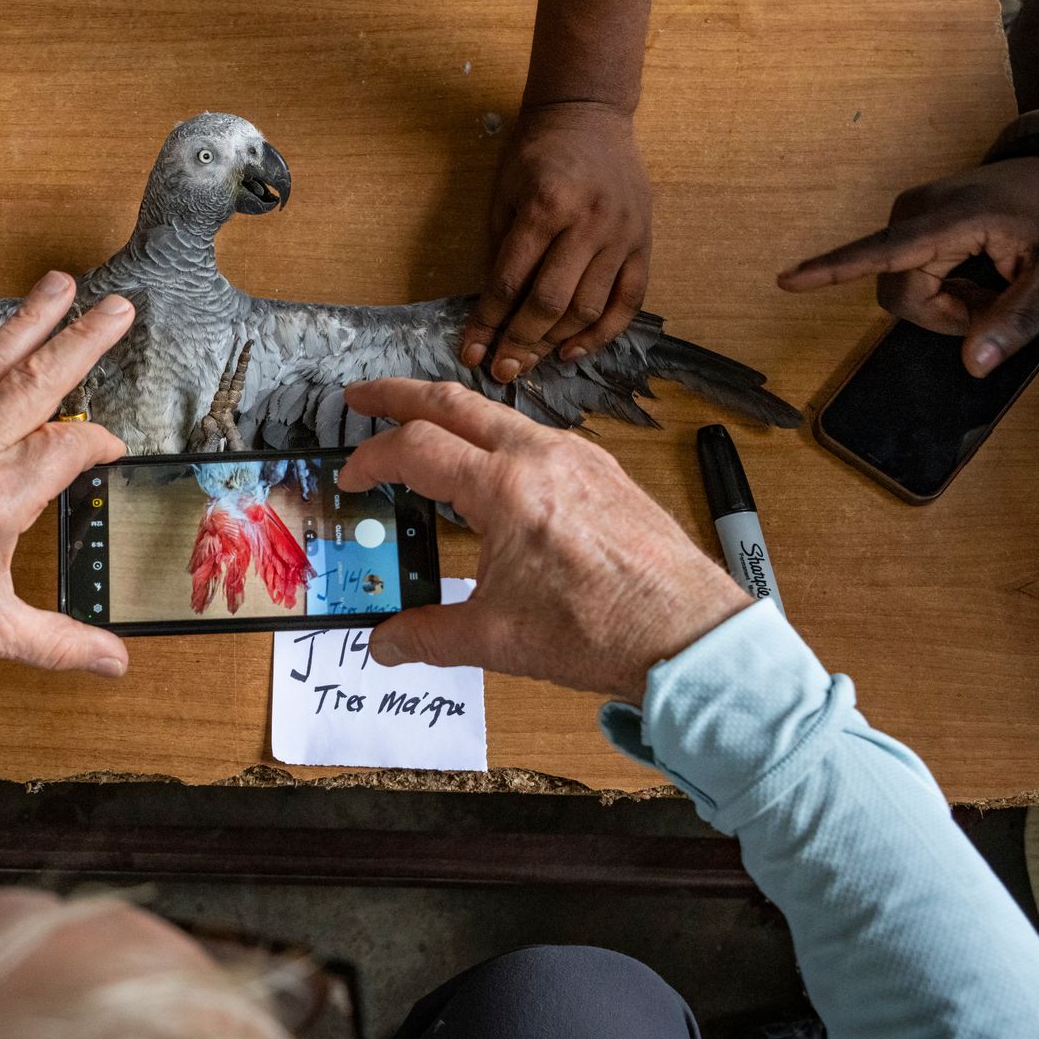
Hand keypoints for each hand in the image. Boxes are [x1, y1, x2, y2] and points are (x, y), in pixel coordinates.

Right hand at [339, 378, 750, 702]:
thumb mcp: (496, 638)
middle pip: (452, 402)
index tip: (350, 477)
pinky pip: (536, 437)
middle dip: (397, 394)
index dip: (370, 458)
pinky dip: (495, 439)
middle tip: (361, 397)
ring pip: (497, 416)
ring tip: (422, 430)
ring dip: (450, 415)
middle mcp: (541, 456)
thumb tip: (384, 644)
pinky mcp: (604, 472)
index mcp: (505, 488)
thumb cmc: (601, 629)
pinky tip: (491, 470)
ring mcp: (578, 458)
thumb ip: (428, 635)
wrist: (688, 634)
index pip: (415, 448)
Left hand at [461, 102, 651, 383]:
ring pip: (590, 308)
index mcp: (546, 205)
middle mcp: (589, 223)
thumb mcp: (505, 192)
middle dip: (520, 343)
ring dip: (556, 343)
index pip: (511, 280)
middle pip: (551, 302)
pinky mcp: (644, 242)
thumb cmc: (536, 153)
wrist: (588, 114)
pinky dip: (603, 333)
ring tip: (530, 362)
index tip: (471, 352)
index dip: (488, 323)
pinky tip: (573, 350)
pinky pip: (629, 301)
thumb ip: (502, 250)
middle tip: (501, 370)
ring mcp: (622, 234)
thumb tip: (493, 313)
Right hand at [777, 157, 1038, 377]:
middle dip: (946, 315)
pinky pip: (906, 275)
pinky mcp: (908, 223)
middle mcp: (916, 212)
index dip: (834, 270)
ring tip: (988, 282)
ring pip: (902, 289)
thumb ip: (1019, 321)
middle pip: (901, 293)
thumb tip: (973, 365)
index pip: (884, 251)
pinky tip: (973, 273)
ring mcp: (908, 215)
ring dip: (944, 303)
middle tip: (997, 303)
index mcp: (953, 218)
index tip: (787, 280)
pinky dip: (939, 288)